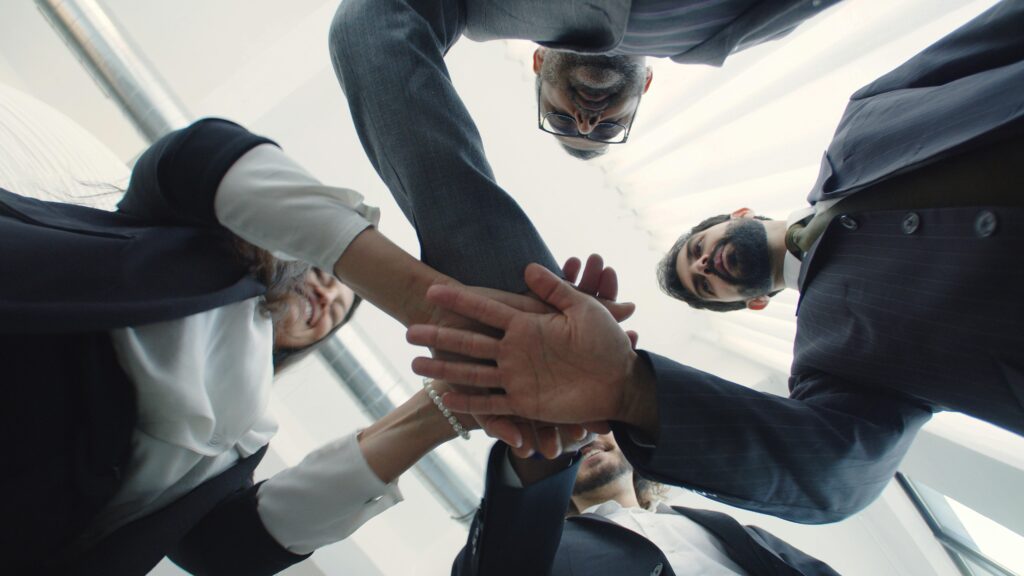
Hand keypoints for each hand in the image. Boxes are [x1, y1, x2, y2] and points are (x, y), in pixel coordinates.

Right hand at [407, 263, 654, 426]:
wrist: (620, 381)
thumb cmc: (605, 343)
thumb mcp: (582, 310)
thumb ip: (557, 290)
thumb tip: (529, 266)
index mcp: (527, 324)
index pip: (485, 310)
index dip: (460, 302)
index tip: (434, 292)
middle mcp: (516, 350)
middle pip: (470, 343)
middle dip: (441, 338)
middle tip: (409, 332)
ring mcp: (518, 377)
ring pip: (473, 373)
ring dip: (446, 371)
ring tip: (415, 366)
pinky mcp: (526, 402)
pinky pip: (493, 405)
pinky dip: (471, 404)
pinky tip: (447, 399)